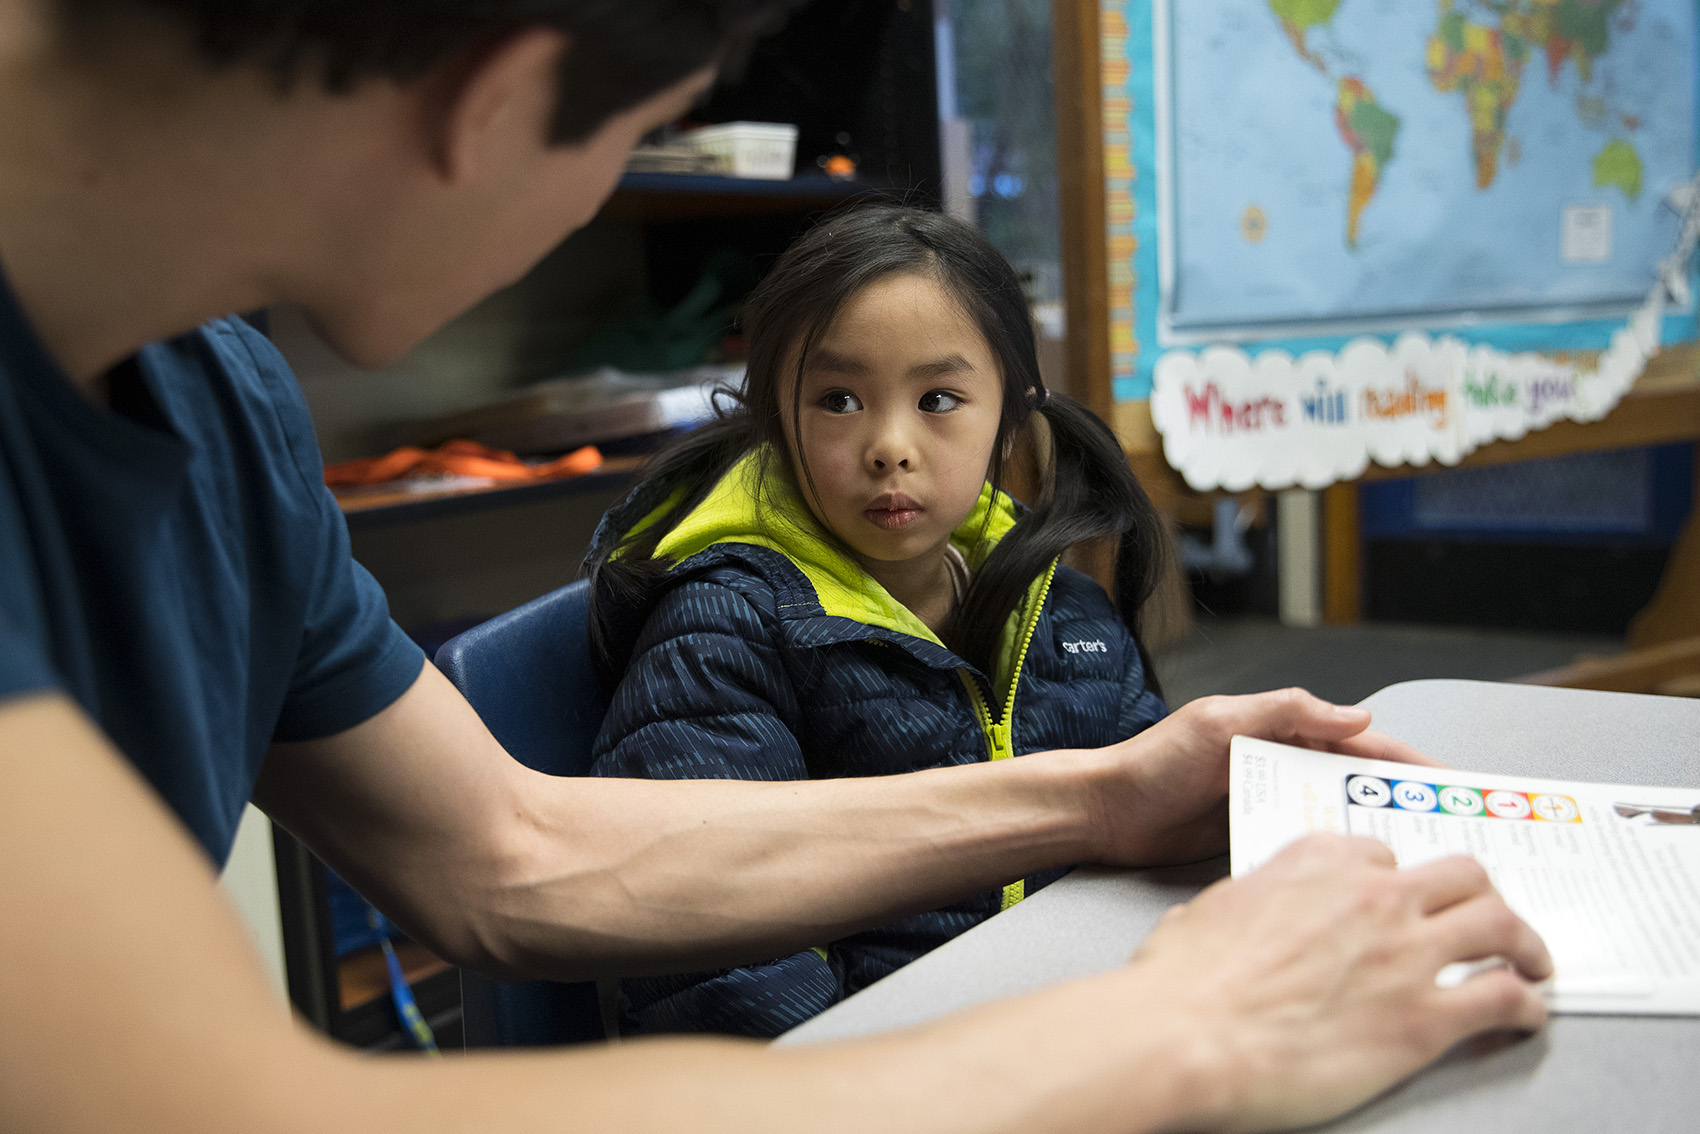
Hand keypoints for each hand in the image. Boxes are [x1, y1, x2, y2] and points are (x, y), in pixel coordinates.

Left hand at [1084, 688, 1438, 865]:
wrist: (1105, 813)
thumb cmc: (1153, 762)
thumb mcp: (1218, 722)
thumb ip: (1284, 712)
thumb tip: (1356, 715)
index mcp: (1278, 727)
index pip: (1357, 740)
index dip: (1405, 761)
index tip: (1449, 783)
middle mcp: (1280, 762)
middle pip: (1356, 780)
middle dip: (1402, 800)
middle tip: (1450, 830)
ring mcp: (1267, 799)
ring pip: (1336, 814)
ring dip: (1375, 832)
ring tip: (1420, 858)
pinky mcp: (1253, 835)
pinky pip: (1305, 842)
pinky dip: (1336, 855)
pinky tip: (1363, 877)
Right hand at [1131, 834, 1551, 1131]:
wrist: (1185, 1035)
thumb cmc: (1180, 982)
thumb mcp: (1204, 914)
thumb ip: (1242, 905)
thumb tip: (1225, 921)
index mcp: (1316, 862)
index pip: (1379, 853)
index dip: (1397, 876)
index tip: (1403, 893)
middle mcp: (1372, 895)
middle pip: (1460, 872)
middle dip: (1480, 893)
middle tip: (1487, 916)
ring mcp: (1406, 952)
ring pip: (1500, 922)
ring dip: (1526, 942)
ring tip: (1533, 960)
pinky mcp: (1424, 1019)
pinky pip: (1504, 998)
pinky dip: (1526, 1005)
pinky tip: (1528, 1015)